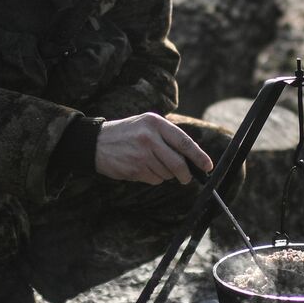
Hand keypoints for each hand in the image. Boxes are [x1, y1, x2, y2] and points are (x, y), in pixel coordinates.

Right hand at [94, 113, 213, 184]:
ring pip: (166, 174)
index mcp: (155, 123)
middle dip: (185, 174)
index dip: (199, 156)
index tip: (207, 166)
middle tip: (186, 178)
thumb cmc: (127, 133)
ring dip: (165, 174)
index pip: (184, 142)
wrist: (96, 142)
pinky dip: (153, 178)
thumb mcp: (146, 124)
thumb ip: (167, 136)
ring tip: (150, 163)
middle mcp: (149, 138)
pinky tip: (141, 168)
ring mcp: (141, 154)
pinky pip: (154, 179)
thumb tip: (191, 158)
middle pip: (178, 163)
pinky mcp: (134, 169)